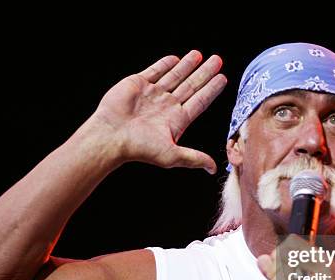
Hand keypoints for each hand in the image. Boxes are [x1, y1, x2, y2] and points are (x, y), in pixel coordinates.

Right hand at [90, 50, 226, 172]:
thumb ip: (194, 158)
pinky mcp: (138, 84)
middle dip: (205, 73)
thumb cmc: (139, 148)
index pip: (200, 101)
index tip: (223, 79)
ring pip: (175, 76)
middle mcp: (166, 105)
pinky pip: (155, 71)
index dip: (212, 90)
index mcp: (176, 120)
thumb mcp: (172, 155)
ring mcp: (152, 94)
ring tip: (200, 54)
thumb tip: (213, 169)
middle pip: (191, 85)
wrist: (111, 136)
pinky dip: (165, 64)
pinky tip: (176, 58)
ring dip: (188, 65)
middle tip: (218, 60)